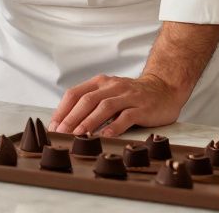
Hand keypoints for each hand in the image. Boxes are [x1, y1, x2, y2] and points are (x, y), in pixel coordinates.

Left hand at [47, 74, 190, 136]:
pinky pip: (127, 117)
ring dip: (90, 122)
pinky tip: (106, 136)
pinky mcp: (142, 107)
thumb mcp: (109, 94)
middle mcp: (112, 87)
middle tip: (61, 133)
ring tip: (79, 135)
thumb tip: (67, 122)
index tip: (54, 126)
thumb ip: (91, 104)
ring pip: (104, 107)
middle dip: (72, 118)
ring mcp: (128, 96)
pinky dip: (115, 127)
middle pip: (87, 100)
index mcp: (100, 83)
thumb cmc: (132, 96)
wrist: (165, 88)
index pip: (75, 94)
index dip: (62, 110)